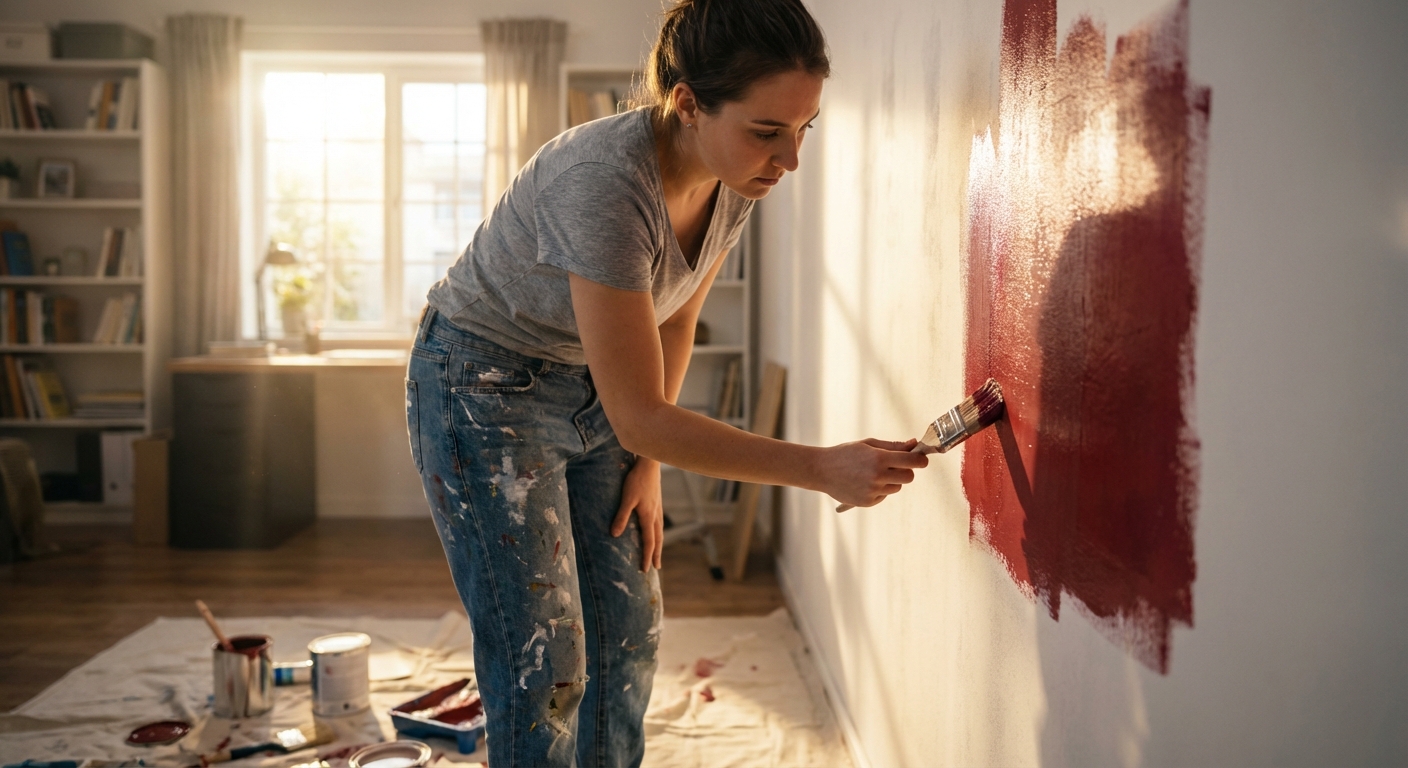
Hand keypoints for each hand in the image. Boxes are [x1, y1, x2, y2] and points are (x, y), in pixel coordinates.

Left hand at [612, 457, 664, 571]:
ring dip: (659, 544)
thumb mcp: (627, 499)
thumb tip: (614, 535)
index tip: (645, 569)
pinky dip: (658, 532)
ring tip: (657, 553)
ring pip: (660, 531)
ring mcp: (658, 509)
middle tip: (656, 568)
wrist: (649, 465)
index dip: (647, 556)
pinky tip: (655, 530)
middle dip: (656, 555)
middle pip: (658, 539)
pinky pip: (659, 523)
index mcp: (649, 517)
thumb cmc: (637, 480)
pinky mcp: (657, 502)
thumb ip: (621, 517)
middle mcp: (656, 515)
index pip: (649, 542)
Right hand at [817, 438, 928, 507]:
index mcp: (879, 458)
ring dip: (892, 480)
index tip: (921, 458)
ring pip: (897, 487)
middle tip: (896, 465)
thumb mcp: (868, 444)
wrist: (821, 470)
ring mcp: (872, 491)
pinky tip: (864, 482)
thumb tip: (914, 444)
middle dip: (907, 470)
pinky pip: (884, 495)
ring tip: (873, 473)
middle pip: (909, 477)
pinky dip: (880, 489)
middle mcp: (877, 476)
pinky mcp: (868, 502)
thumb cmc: (846, 453)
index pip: (912, 461)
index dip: (920, 459)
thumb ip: (892, 446)